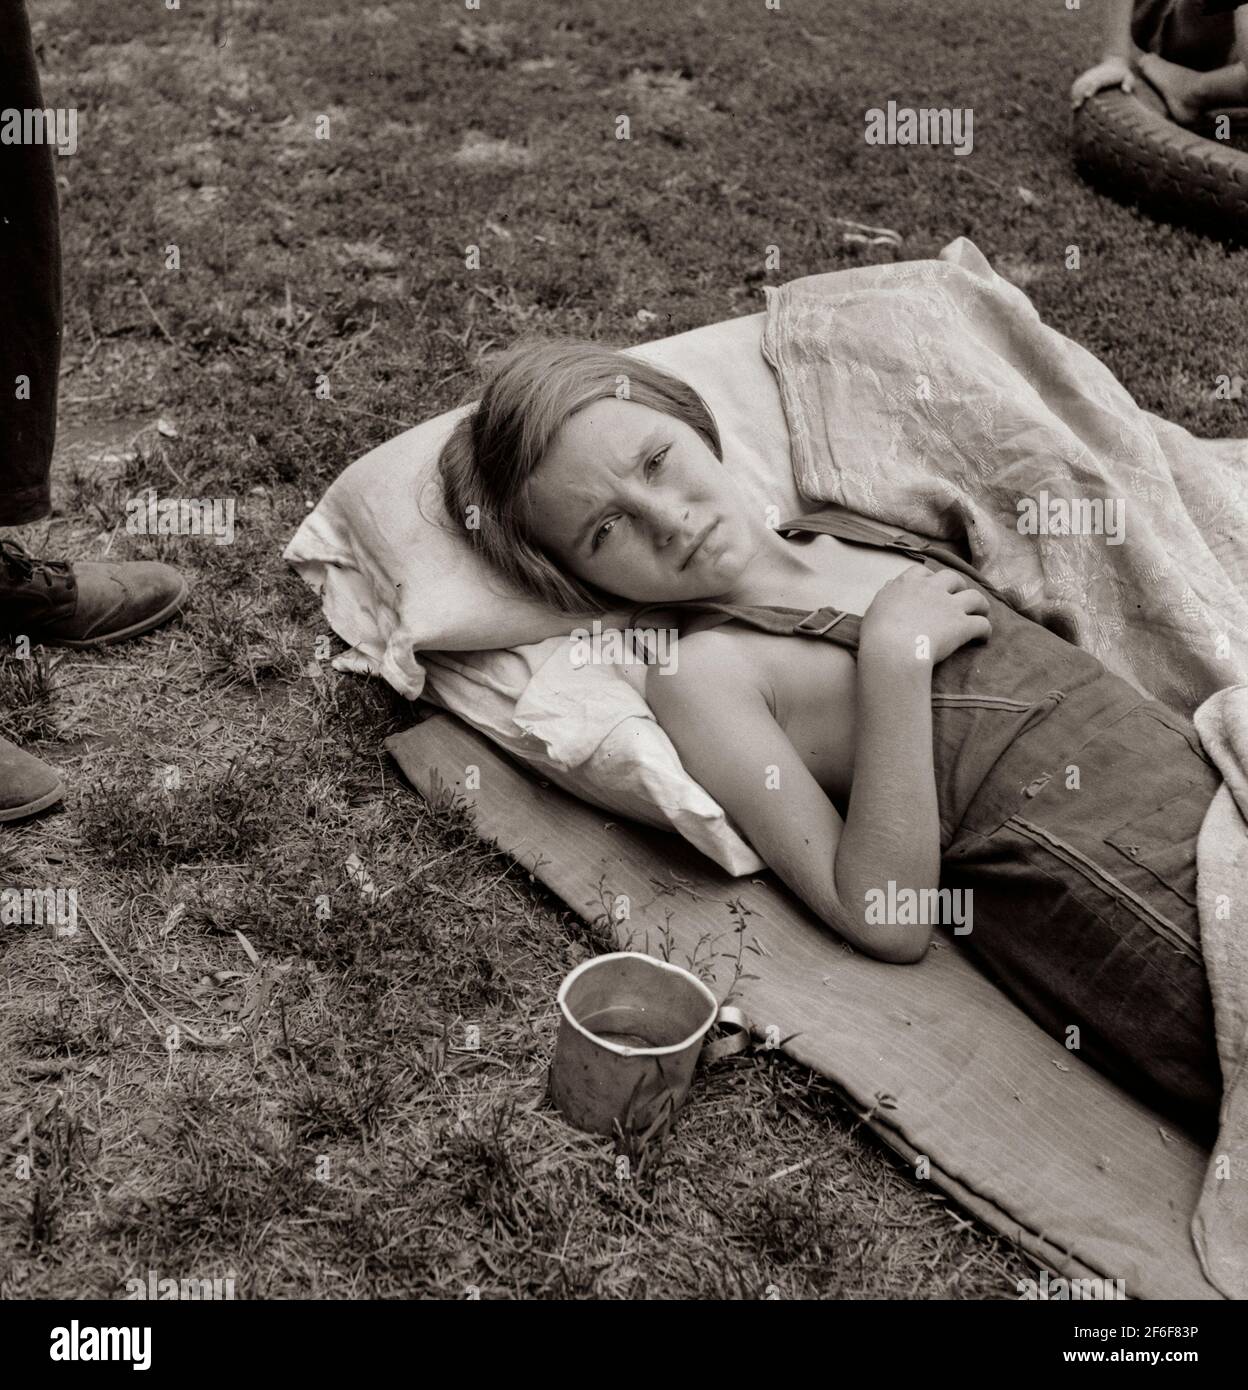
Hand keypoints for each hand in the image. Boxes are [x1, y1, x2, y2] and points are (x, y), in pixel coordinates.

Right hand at [860, 567, 991, 667]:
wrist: (893, 650)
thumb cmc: (877, 631)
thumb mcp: (876, 606)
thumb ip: (887, 593)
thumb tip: (891, 585)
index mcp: (910, 583)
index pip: (923, 572)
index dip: (929, 579)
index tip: (929, 588)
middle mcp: (933, 589)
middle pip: (953, 579)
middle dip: (958, 587)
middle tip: (958, 598)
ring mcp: (950, 606)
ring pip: (976, 598)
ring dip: (980, 605)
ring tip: (980, 613)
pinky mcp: (963, 625)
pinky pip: (982, 624)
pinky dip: (985, 631)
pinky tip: (982, 638)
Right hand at [1071, 57, 1134, 108]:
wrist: (1114, 63)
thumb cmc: (1122, 74)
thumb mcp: (1128, 76)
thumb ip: (1129, 82)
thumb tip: (1126, 91)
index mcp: (1103, 76)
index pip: (1096, 81)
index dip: (1091, 88)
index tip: (1087, 95)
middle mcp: (1093, 75)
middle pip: (1083, 84)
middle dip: (1079, 94)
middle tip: (1076, 106)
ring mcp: (1087, 76)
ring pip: (1078, 85)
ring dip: (1074, 95)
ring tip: (1073, 107)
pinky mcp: (1084, 78)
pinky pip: (1076, 85)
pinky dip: (1073, 93)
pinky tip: (1073, 102)